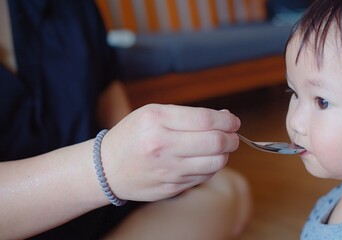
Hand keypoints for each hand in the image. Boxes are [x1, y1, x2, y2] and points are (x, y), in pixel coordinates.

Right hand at [98, 104, 240, 201]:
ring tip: (220, 148)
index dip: (227, 121)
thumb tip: (224, 117)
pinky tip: (203, 160)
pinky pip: (203, 177)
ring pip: (215, 163)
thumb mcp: (153, 114)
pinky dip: (211, 167)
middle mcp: (161, 146)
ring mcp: (167, 170)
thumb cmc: (133, 136)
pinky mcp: (171, 187)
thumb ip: (188, 115)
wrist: (106, 169)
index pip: (205, 120)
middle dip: (231, 138)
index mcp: (156, 121)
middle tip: (232, 135)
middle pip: (215, 143)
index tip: (233, 121)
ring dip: (224, 154)